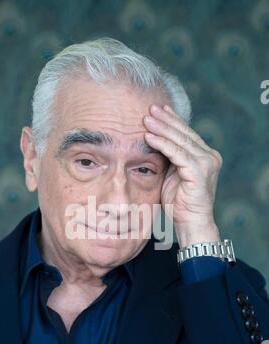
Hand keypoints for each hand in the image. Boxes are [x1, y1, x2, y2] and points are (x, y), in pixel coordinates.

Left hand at [143, 104, 222, 247]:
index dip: (172, 120)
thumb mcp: (172, 175)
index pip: (186, 134)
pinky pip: (177, 154)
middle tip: (150, 107)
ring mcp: (207, 163)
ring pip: (180, 141)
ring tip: (146, 119)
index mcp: (204, 156)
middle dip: (165, 119)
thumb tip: (154, 140)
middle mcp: (209, 157)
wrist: (191, 224)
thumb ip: (169, 158)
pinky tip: (149, 137)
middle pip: (184, 133)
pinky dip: (162, 144)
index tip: (158, 109)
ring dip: (162, 128)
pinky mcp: (200, 172)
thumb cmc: (179, 203)